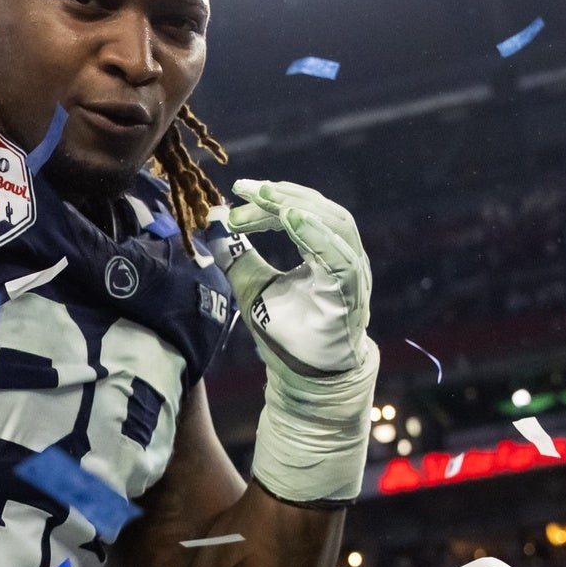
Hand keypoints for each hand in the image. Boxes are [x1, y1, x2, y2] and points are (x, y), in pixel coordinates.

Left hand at [217, 178, 372, 379]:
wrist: (306, 376)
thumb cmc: (287, 333)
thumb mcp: (252, 287)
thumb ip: (237, 256)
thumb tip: (214, 225)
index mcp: (323, 251)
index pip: (300, 211)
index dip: (271, 199)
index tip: (239, 190)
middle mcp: (342, 255)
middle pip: (317, 210)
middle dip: (281, 197)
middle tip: (247, 190)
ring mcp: (352, 273)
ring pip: (335, 224)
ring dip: (297, 207)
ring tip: (266, 198)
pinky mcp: (351, 293)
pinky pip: (340, 257)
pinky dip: (317, 235)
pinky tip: (291, 219)